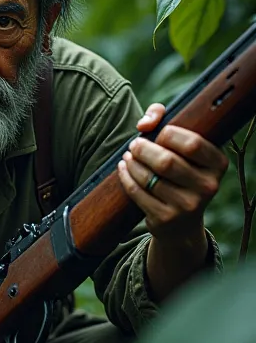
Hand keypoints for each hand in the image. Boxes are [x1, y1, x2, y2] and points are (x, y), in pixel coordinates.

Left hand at [117, 102, 227, 244]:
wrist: (182, 223)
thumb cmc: (181, 171)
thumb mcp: (182, 147)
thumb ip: (164, 119)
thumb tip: (145, 123)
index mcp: (218, 164)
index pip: (192, 144)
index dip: (169, 134)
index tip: (159, 134)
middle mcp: (207, 187)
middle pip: (167, 162)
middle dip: (143, 149)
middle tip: (134, 145)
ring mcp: (188, 206)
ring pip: (150, 178)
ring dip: (132, 163)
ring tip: (128, 156)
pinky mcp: (167, 219)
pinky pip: (138, 193)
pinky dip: (126, 178)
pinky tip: (124, 169)